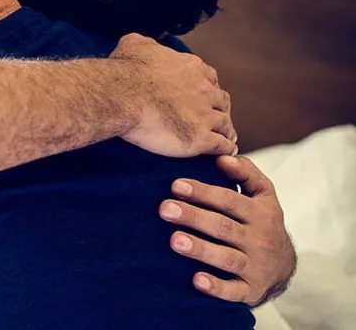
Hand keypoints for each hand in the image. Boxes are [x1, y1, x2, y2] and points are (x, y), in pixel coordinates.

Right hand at [111, 33, 236, 156]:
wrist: (121, 95)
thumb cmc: (125, 71)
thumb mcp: (134, 44)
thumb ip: (147, 44)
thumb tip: (145, 45)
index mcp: (192, 67)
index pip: (209, 78)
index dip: (207, 89)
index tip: (203, 97)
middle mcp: (204, 89)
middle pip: (221, 101)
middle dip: (219, 110)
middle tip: (217, 119)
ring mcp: (204, 114)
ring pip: (225, 124)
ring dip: (226, 131)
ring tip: (226, 139)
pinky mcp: (200, 138)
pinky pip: (221, 145)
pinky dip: (225, 148)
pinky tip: (224, 152)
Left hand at [159, 156, 295, 305]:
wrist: (284, 267)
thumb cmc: (262, 222)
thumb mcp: (263, 196)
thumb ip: (247, 173)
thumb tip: (223, 156)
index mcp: (261, 213)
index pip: (229, 200)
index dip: (203, 191)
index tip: (175, 185)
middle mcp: (259, 239)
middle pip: (223, 226)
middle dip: (193, 216)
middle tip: (165, 209)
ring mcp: (256, 266)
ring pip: (226, 257)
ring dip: (201, 249)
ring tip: (174, 240)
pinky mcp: (250, 291)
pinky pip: (233, 291)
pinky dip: (216, 287)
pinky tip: (196, 280)